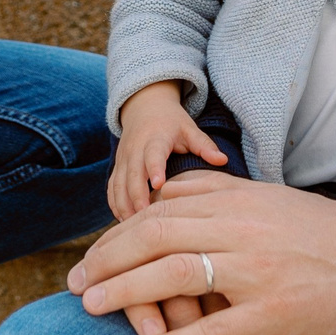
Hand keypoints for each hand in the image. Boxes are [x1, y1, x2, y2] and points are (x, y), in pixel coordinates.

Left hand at [68, 175, 335, 334]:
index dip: (119, 231)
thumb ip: (222, 197)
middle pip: (155, 235)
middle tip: (74, 282)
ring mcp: (260, 269)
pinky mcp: (278, 311)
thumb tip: (169, 195)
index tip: (93, 252)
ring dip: (124, 293)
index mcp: (241, 198)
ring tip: (90, 308)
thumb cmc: (331, 232)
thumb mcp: (272, 200)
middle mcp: (244, 226)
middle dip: (106, 259)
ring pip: (176, 274)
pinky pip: (215, 330)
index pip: (162, 207)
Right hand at [109, 83, 227, 219]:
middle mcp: (135, 149)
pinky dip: (115, 205)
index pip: (153, 154)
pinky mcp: (117, 167)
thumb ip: (204, 146)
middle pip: (132, 174)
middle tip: (145, 217)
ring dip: (124, 205)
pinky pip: (112, 188)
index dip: (154, 168)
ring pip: (118, 184)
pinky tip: (124, 222)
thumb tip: (223, 160)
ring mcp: (123, 159)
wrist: (144, 108)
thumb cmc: (171, 122)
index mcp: (155, 139)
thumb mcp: (189, 129)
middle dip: (137, 196)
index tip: (158, 185)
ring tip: (133, 226)